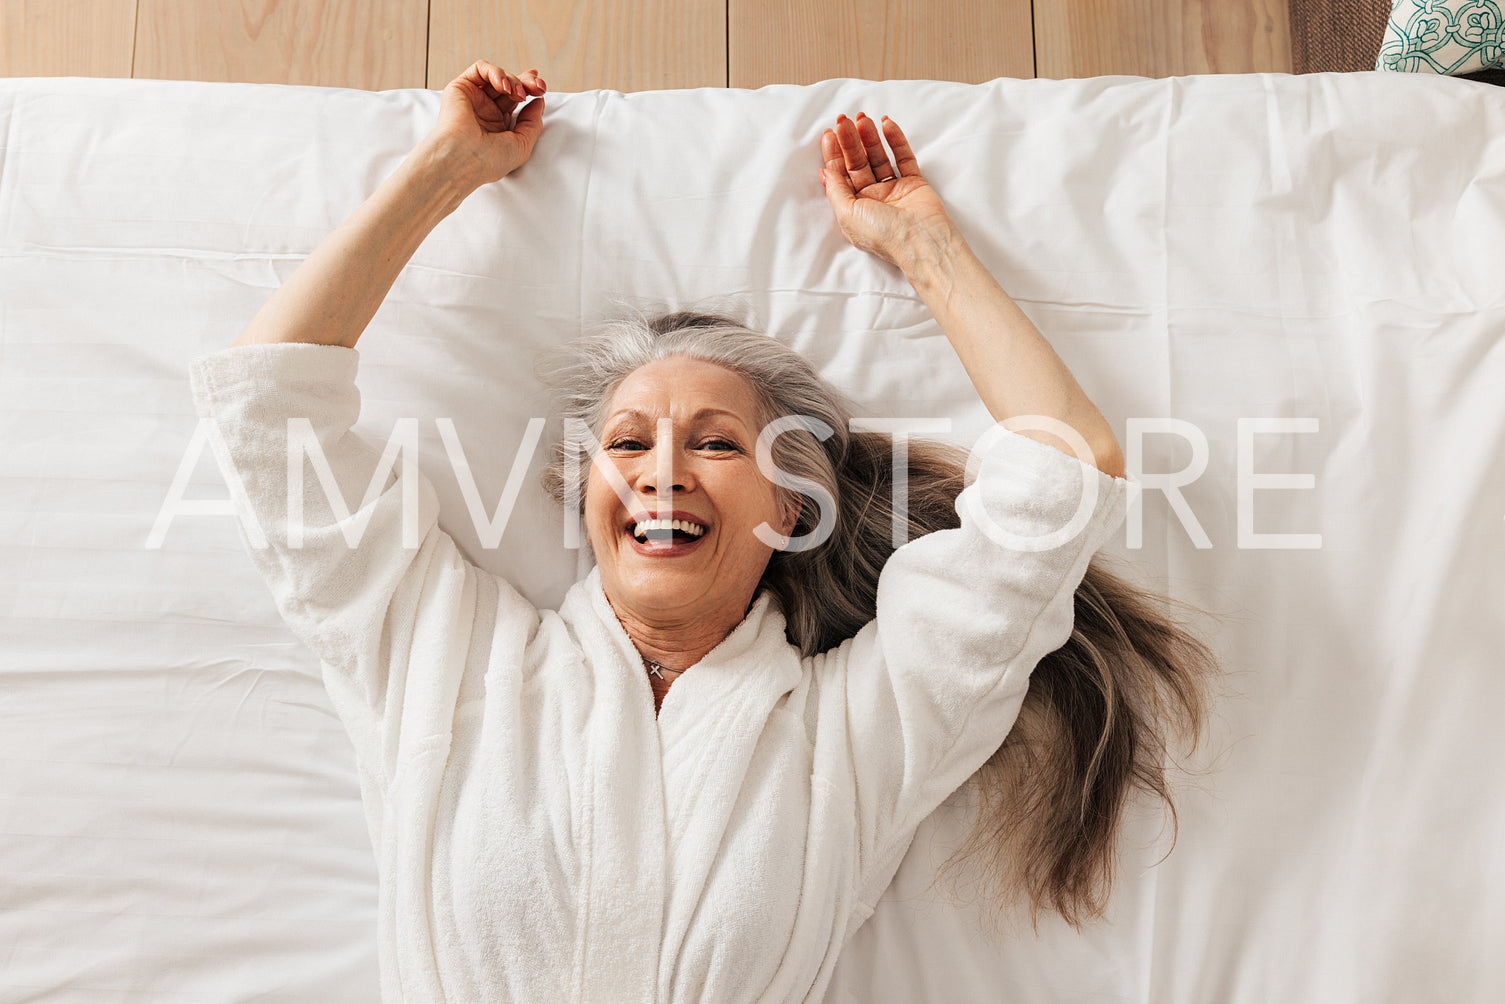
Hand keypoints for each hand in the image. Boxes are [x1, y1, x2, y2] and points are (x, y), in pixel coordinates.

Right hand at [428, 60, 545, 188]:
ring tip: (518, 94)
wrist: (463, 159)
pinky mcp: (460, 88)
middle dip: (527, 82)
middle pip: (509, 85)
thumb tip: (539, 101)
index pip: (515, 99)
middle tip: (538, 86)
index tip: (542, 88)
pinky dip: (496, 72)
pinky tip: (504, 87)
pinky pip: (480, 69)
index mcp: (498, 125)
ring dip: (513, 80)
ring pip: (497, 76)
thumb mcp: (522, 145)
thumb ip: (533, 123)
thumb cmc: (489, 160)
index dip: (529, 89)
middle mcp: (485, 110)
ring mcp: (473, 99)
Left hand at [819, 113, 957, 270]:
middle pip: (858, 163)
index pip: (840, 176)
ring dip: (870, 137)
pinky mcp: (914, 183)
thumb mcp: (847, 214)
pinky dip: (895, 140)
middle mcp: (872, 199)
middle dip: (850, 141)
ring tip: (863, 118)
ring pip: (879, 157)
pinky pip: (903, 157)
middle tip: (845, 120)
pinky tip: (886, 124)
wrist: (922, 241)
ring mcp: (894, 190)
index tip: (829, 133)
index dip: (834, 154)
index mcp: (854, 209)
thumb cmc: (883, 235)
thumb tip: (824, 171)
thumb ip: (835, 190)